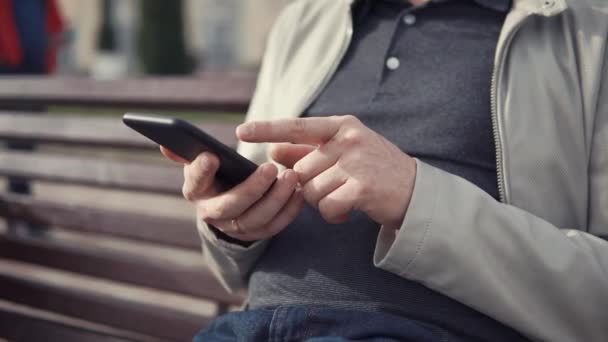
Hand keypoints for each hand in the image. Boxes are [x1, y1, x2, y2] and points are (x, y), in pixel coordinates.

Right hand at [160, 146, 303, 241]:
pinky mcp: (257, 233)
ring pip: (257, 218)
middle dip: (251, 188)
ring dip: (276, 198)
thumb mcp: (199, 163)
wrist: (229, 204)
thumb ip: (186, 152)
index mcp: (196, 192)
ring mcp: (236, 228)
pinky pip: (275, 226)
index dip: (201, 170)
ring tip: (291, 177)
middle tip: (270, 168)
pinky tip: (299, 192)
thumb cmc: (215, 175)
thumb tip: (166, 141)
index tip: (212, 155)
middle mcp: (212, 214)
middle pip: (230, 206)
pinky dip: (289, 210)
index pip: (195, 182)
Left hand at [236, 115, 416, 227]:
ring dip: (322, 202)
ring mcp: (356, 163)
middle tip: (334, 188)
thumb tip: (273, 151)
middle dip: (309, 186)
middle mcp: (348, 140)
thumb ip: (308, 150)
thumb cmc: (374, 169)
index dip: (267, 129)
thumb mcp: (344, 151)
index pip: (297, 126)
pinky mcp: (362, 188)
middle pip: (300, 170)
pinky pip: (327, 207)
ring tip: (345, 197)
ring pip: (312, 191)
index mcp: (341, 126)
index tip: (241, 132)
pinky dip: (333, 214)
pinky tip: (348, 210)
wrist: (415, 191)